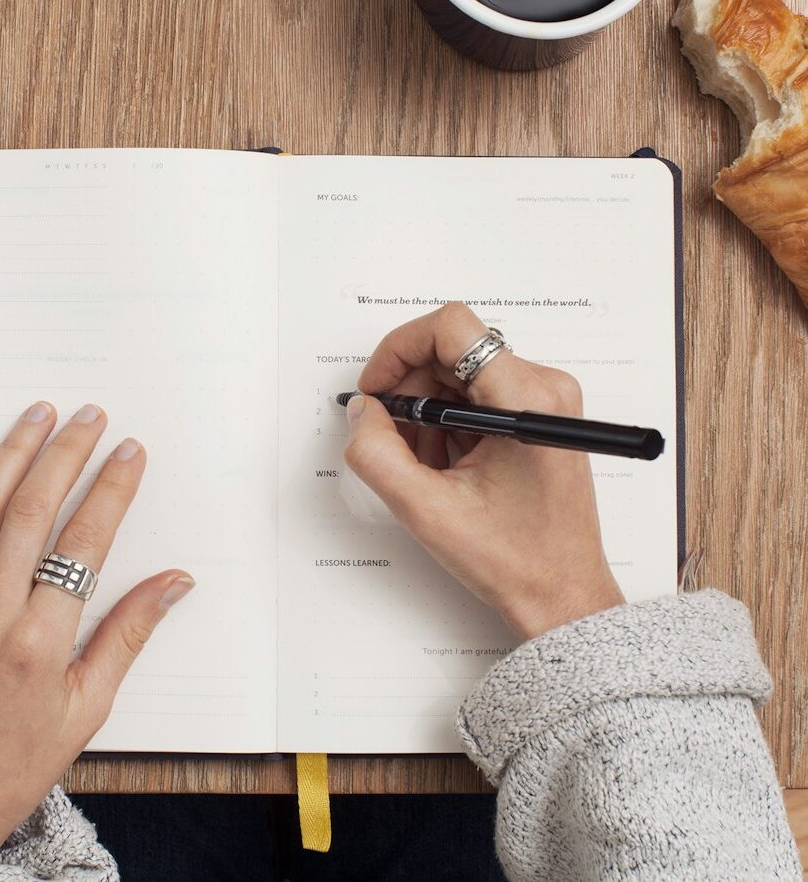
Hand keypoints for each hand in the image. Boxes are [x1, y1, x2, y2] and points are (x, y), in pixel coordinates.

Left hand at [0, 401, 193, 863]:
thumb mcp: (87, 709)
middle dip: (65, 453)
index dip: (111, 489)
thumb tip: (174, 583)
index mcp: (40, 642)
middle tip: (89, 416)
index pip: (84, 542)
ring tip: (37, 415)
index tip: (129, 453)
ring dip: (11, 454)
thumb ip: (128, 635)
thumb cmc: (13, 765)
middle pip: (31, 510)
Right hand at [345, 303, 623, 639]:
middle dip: (409, 389)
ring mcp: (544, 400)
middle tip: (390, 436)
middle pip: (451, 350)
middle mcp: (543, 387)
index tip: (377, 388)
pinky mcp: (538, 415)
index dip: (399, 349)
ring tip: (424, 464)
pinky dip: (447, 422)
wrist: (562, 595)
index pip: (451, 328)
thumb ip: (377, 453)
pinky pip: (476, 394)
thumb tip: (362, 412)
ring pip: (460, 373)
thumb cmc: (515, 559)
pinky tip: (445, 465)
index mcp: (526, 400)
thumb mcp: (426, 510)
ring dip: (427, 410)